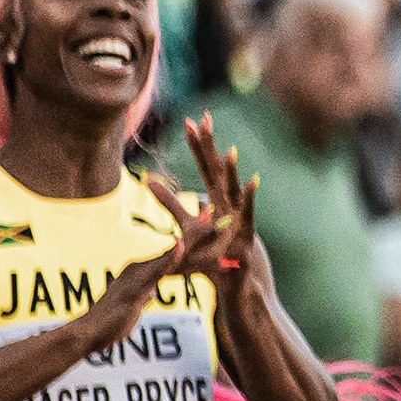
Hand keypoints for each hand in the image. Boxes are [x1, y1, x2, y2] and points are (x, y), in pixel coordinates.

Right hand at [72, 187, 228, 351]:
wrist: (87, 334)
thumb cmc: (110, 323)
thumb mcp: (133, 306)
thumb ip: (142, 296)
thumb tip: (150, 292)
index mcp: (141, 272)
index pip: (174, 256)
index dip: (193, 242)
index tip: (211, 226)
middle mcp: (138, 269)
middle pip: (175, 249)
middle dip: (197, 232)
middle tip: (215, 210)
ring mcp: (135, 277)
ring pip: (168, 255)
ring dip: (189, 238)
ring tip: (207, 220)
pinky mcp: (132, 289)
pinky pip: (154, 272)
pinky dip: (168, 258)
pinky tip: (180, 245)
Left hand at [167, 119, 257, 292]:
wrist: (235, 280)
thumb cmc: (213, 251)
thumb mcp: (188, 223)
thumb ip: (170, 202)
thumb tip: (147, 180)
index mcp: (217, 198)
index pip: (204, 167)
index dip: (197, 145)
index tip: (189, 121)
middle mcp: (230, 203)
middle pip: (217, 170)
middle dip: (210, 146)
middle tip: (205, 120)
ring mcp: (240, 217)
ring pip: (234, 190)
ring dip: (232, 171)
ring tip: (228, 151)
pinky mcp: (247, 234)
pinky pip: (248, 214)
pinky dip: (251, 198)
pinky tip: (253, 183)